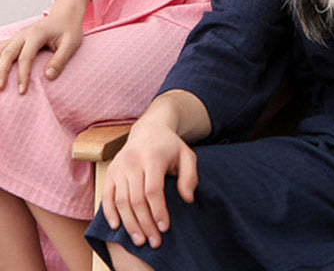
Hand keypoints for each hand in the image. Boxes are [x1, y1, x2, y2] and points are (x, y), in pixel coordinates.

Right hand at [0, 0, 88, 92]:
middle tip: (0, 89)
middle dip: (2, 72)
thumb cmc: (69, 30)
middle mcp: (24, 34)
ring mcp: (18, 35)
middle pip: (7, 54)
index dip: (23, 75)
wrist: (65, 15)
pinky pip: (1, 47)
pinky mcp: (16, 39)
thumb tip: (48, 77)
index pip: (25, 57)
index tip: (22, 91)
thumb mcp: (71, 44)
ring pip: (1, 50)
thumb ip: (60, 60)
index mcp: (37, 34)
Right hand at [102, 117, 197, 248]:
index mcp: (153, 157)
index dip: (158, 211)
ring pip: (121, 201)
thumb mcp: (187, 156)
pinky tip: (116, 226)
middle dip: (145, 224)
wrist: (149, 129)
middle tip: (154, 241)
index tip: (165, 228)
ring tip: (139, 240)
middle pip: (136, 199)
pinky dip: (110, 212)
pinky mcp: (111, 171)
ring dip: (129, 223)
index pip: (153, 190)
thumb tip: (187, 199)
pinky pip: (107, 196)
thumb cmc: (170, 147)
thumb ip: (190, 176)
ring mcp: (119, 166)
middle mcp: (133, 161)